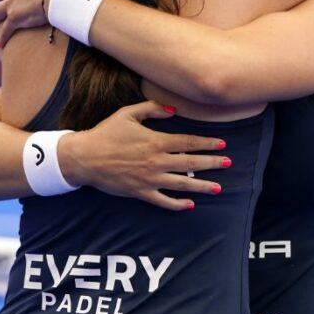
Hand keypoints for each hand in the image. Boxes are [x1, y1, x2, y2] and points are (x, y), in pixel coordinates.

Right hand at [59, 101, 230, 210]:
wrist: (85, 157)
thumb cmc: (106, 133)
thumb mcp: (128, 113)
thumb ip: (152, 109)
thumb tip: (173, 109)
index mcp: (156, 141)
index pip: (189, 142)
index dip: (207, 143)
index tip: (222, 144)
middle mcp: (156, 161)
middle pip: (191, 164)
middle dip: (212, 163)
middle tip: (228, 163)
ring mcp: (150, 179)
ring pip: (182, 184)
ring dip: (202, 186)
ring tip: (218, 187)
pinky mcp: (141, 192)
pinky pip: (163, 201)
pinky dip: (178, 204)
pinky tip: (190, 205)